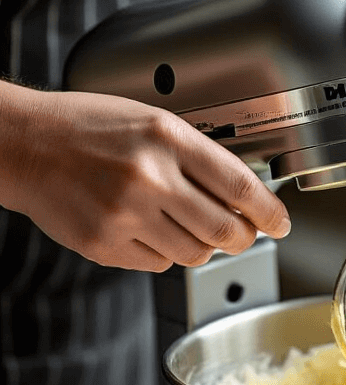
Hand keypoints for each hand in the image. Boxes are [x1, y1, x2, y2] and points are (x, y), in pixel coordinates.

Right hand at [0, 83, 290, 270]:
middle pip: (226, 231)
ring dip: (202, 246)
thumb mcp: (150, 121)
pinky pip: (158, 263)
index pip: (240, 186)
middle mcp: (149, 178)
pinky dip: (163, 252)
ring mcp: (126, 216)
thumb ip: (195, 156)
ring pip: (195, 254)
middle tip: (244, 235)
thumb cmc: (86, 128)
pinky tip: (148, 229)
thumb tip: (241, 195)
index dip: (270, 212)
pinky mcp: (106, 245)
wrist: (25, 145)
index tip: (281, 223)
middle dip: (244, 238)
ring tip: (186, 226)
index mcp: (167, 138)